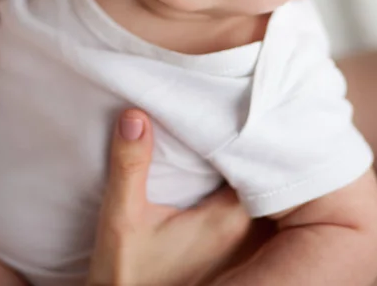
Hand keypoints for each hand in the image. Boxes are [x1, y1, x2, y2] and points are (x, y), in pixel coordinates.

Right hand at [87, 109, 251, 285]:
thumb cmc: (125, 275)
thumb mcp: (121, 219)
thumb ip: (130, 166)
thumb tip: (134, 116)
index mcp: (225, 220)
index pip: (255, 164)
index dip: (248, 135)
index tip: (233, 107)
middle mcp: (241, 232)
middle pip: (255, 175)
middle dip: (244, 145)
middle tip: (229, 109)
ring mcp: (236, 244)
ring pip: (249, 191)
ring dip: (239, 165)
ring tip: (225, 127)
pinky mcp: (224, 250)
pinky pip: (239, 206)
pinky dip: (232, 183)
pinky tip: (213, 165)